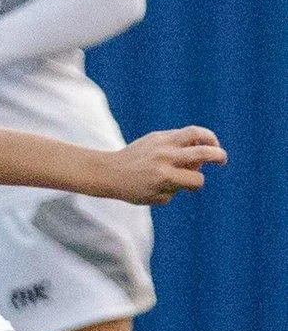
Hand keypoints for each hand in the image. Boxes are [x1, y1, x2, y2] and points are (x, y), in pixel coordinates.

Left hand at [101, 127, 225, 204]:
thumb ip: (179, 187)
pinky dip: (192, 139)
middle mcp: (165, 158)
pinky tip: (192, 145)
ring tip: (213, 144)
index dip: (196, 184)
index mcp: (164, 176)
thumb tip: (196, 168)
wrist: (109, 172)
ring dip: (211, 138)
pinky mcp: (157, 135)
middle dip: (219, 156)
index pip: (197, 180)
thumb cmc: (134, 189)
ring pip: (196, 133)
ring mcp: (161, 144)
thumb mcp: (157, 197)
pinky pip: (182, 133)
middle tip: (222, 160)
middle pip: (203, 153)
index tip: (188, 185)